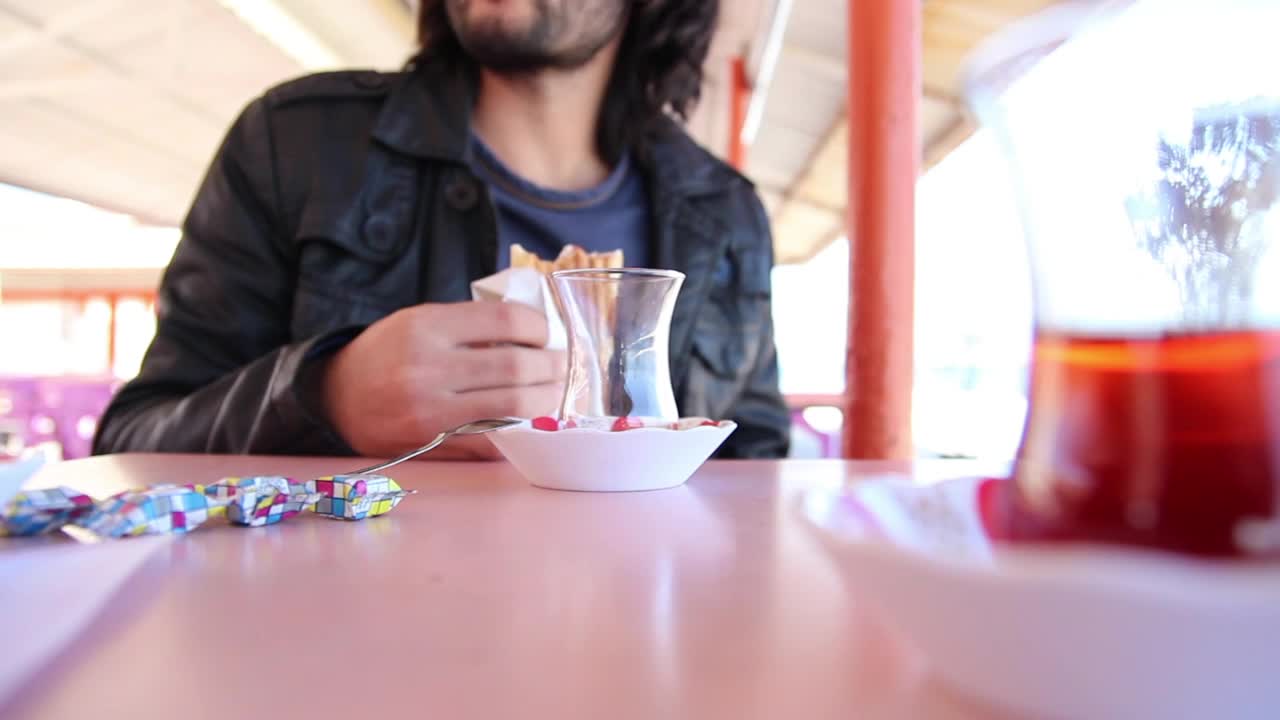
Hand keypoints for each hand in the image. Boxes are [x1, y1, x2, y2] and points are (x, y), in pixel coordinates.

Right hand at [323, 302, 564, 459]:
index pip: (505, 320)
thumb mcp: (419, 320)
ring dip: (546, 400)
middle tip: (562, 366)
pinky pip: (492, 441)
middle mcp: (428, 367)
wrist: (337, 396)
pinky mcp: (433, 443)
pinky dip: (517, 432)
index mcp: (427, 327)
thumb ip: (469, 325)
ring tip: (554, 392)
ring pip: (512, 407)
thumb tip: (533, 334)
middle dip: (552, 367)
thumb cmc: (388, 353)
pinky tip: (529, 421)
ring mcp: (431, 410)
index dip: (538, 327)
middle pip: (516, 367)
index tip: (545, 333)